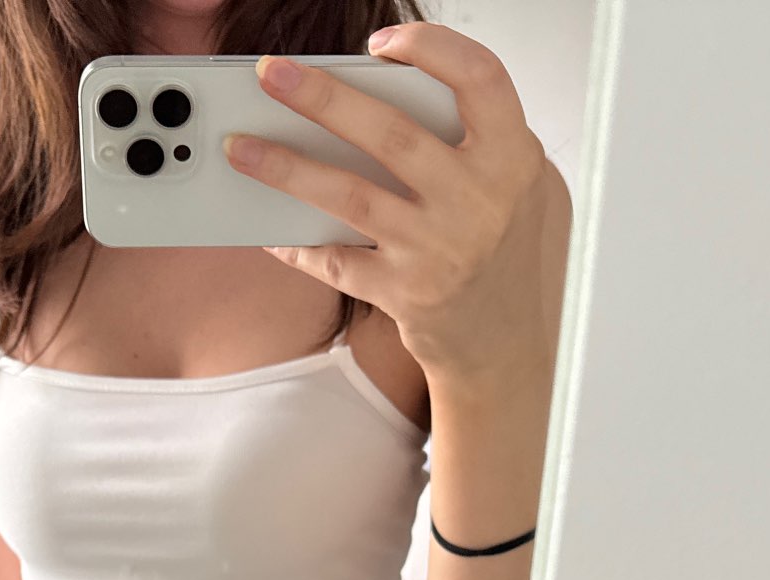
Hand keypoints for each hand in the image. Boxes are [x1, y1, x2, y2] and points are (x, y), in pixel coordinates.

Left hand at [225, 24, 565, 385]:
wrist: (513, 348)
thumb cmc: (514, 257)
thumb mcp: (527, 187)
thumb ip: (483, 142)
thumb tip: (400, 96)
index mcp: (513, 160)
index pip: (478, 78)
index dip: (431, 47)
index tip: (382, 41)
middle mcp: (476, 202)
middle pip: (389, 133)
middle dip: (321, 97)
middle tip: (271, 74)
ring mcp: (438, 250)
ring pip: (349, 195)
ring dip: (287, 167)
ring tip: (242, 146)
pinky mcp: (405, 293)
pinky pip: (337, 261)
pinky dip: (298, 244)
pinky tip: (269, 227)